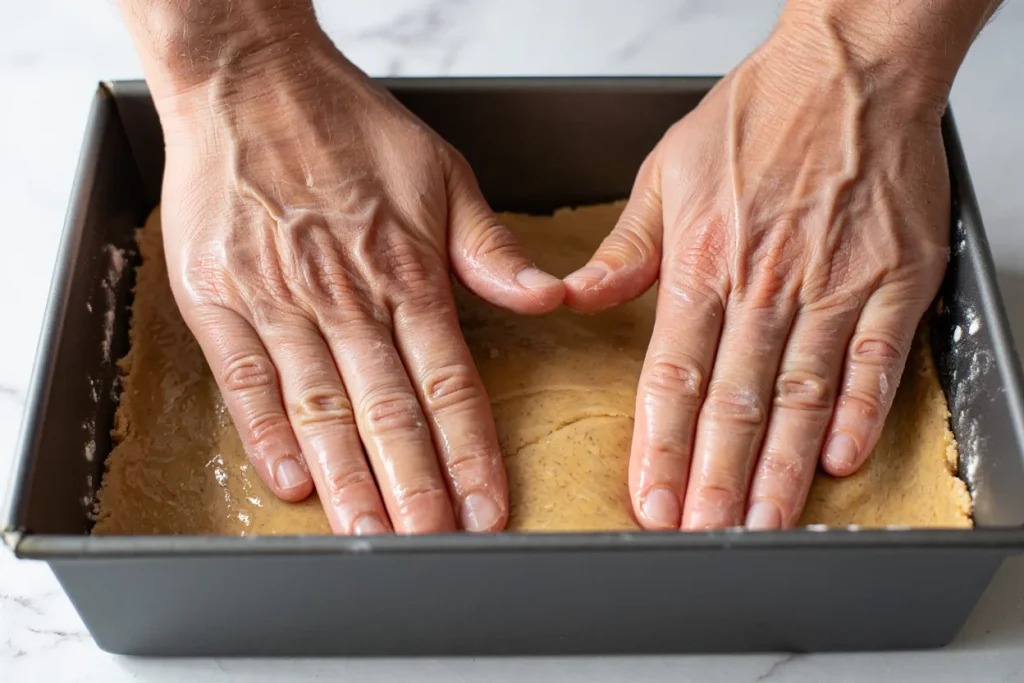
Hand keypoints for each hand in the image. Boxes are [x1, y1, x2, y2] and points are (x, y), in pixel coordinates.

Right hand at [154, 32, 563, 533]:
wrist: (250, 81)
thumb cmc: (347, 127)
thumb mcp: (443, 174)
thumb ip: (490, 250)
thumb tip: (548, 299)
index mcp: (407, 271)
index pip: (449, 382)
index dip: (470, 451)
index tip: (488, 505)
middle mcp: (345, 295)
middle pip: (388, 410)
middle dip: (416, 487)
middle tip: (435, 545)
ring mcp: (277, 300)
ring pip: (321, 408)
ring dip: (350, 480)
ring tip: (373, 537)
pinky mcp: (219, 299)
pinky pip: (244, 380)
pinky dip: (266, 434)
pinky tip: (291, 483)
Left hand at [564, 15, 953, 529]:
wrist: (847, 69)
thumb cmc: (756, 117)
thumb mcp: (665, 173)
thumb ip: (623, 251)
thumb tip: (574, 299)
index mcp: (701, 261)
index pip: (672, 375)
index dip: (659, 445)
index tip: (649, 499)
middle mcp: (764, 282)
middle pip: (734, 401)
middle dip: (713, 478)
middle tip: (699, 534)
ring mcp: (834, 283)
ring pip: (801, 394)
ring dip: (782, 467)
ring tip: (761, 523)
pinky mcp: (895, 277)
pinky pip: (878, 359)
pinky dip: (862, 412)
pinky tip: (842, 460)